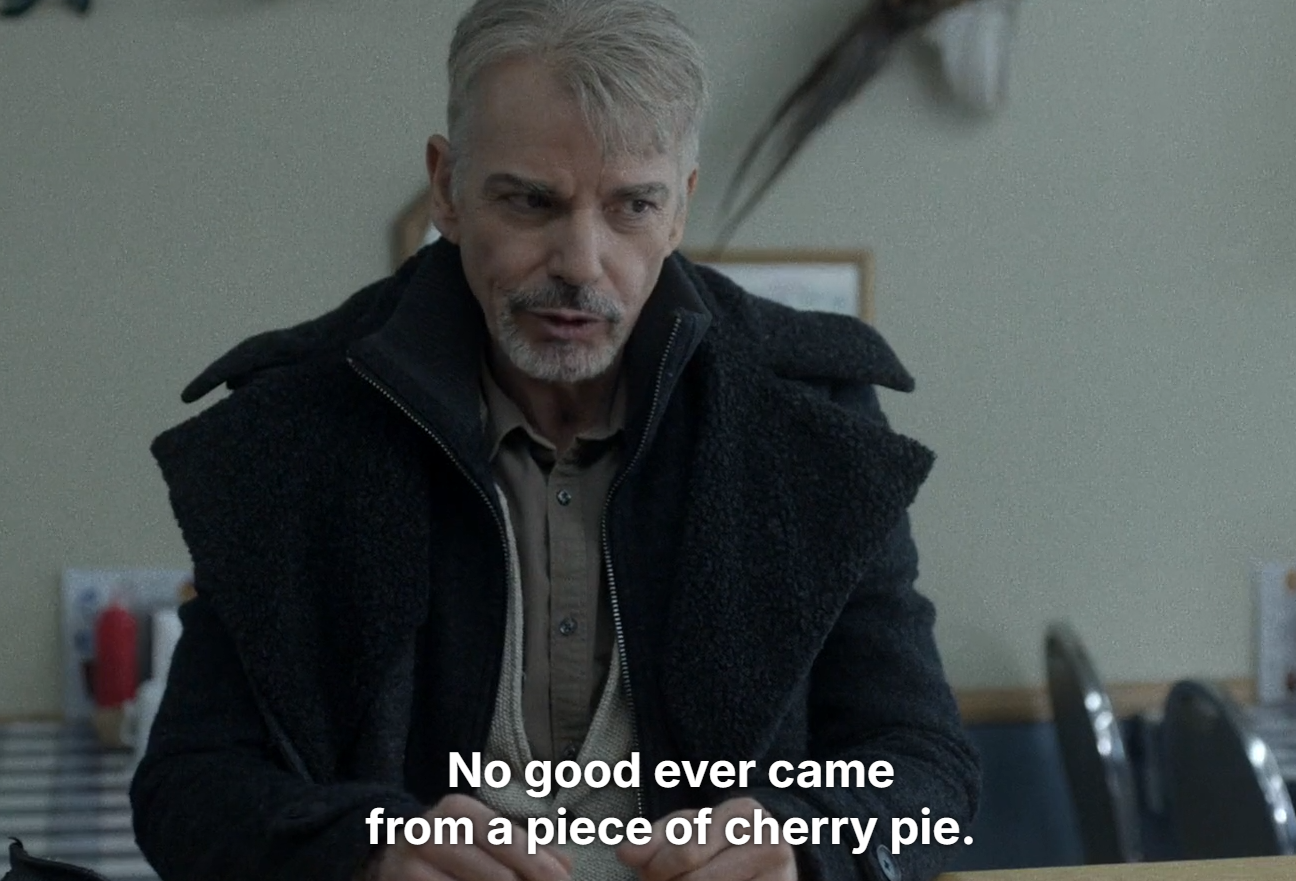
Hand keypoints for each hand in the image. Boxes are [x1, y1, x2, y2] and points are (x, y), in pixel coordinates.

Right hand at [364, 794, 571, 880]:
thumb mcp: (483, 835)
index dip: (539, 863)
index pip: (507, 838)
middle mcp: (431, 833)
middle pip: (495, 875)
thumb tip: (567, 865)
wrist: (385, 856)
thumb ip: (525, 846)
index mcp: (457, 811)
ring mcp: (411, 867)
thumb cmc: (450, 844)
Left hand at [615, 797, 797, 880]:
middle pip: (696, 880)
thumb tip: (625, 852)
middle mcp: (768, 840)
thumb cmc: (718, 842)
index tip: (648, 875)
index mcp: (741, 813)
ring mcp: (780, 874)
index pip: (685, 851)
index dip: (657, 870)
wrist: (769, 854)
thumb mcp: (687, 830)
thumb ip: (655, 838)